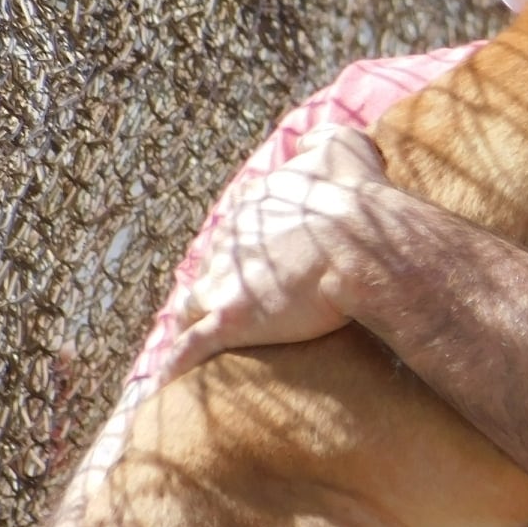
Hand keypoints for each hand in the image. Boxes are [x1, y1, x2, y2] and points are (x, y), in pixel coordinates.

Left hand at [167, 126, 387, 374]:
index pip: (242, 225)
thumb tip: (306, 141)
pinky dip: (176, 366)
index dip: (252, 246)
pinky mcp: (230, 320)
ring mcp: (226, 280)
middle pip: (216, 263)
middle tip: (237, 300)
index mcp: (256, 203)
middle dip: (223, 280)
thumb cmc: (358, 198)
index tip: (263, 260)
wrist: (363, 243)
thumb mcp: (342, 146)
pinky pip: (190, 350)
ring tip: (197, 337)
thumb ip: (319, 140)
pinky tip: (164, 386)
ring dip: (197, 317)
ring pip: (194, 302)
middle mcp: (231, 238)